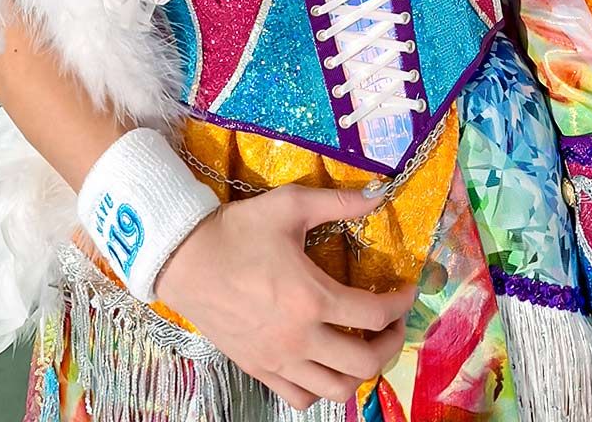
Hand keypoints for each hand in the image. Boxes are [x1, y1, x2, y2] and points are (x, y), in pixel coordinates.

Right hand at [156, 183, 415, 411]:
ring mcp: (278, 359)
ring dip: (360, 372)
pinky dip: (321, 387)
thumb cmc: (238, 229)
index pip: (375, 314)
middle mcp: (299, 338)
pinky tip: (324, 361)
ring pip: (336, 390)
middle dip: (391, 344)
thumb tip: (380, 193)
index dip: (401, 304)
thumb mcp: (290, 205)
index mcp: (311, 298)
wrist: (183, 258)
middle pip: (364, 363)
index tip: (408, 290)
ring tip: (364, 345)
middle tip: (393, 323)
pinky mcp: (258, 368)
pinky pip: (301, 397)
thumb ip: (339, 201)